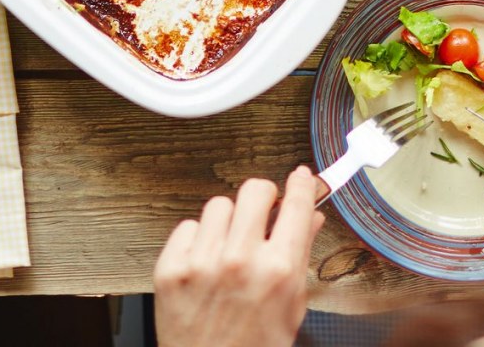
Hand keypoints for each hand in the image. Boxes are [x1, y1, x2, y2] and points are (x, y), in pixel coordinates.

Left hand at [152, 167, 324, 346]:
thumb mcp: (291, 307)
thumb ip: (301, 255)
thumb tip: (311, 217)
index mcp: (279, 270)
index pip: (297, 204)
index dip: (303, 184)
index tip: (302, 177)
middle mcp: (240, 260)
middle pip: (254, 189)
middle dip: (263, 197)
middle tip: (262, 212)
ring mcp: (202, 262)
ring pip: (219, 204)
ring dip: (228, 220)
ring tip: (229, 247)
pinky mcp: (171, 267)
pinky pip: (188, 226)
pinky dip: (198, 240)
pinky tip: (204, 262)